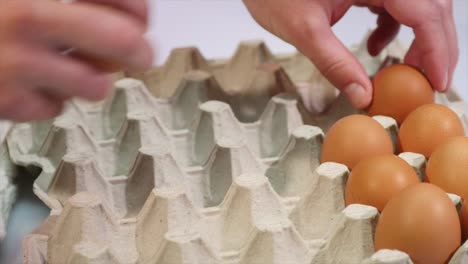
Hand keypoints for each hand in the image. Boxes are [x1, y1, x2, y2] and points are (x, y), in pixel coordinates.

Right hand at [0, 0, 152, 120]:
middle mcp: (30, 20)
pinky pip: (57, 106)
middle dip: (140, 52)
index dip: (138, 10)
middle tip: (141, 56)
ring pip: (96, 86)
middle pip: (124, 40)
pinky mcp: (8, 102)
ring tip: (66, 67)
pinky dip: (51, 97)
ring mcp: (18, 64)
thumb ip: (72, 9)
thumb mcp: (26, 1)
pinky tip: (31, 82)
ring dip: (91, 80)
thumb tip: (127, 22)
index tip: (140, 20)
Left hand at [243, 0, 457, 108]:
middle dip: (435, 46)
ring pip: (418, 5)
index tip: (438, 82)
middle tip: (430, 82)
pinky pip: (396, 3)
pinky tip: (374, 46)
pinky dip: (395, 27)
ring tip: (404, 69)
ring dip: (418, 38)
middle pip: (431, 7)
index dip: (437, 49)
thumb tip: (364, 97)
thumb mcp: (304, 30)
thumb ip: (335, 64)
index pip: (424, 11)